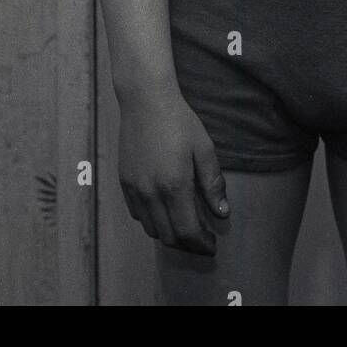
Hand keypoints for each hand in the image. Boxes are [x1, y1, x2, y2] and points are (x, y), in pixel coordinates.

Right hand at [117, 87, 228, 253]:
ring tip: (185, 227)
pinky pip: (138, 214)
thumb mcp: (204, 149)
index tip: (212, 245)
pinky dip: (153, 221)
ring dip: (169, 234)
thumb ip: (213, 183)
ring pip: (151, 229)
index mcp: (174, 185)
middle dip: (187, 244)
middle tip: (202, 240)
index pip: (188, 231)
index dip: (201, 244)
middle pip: (168, 236)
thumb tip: (222, 212)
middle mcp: (151, 193)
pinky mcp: (124, 183)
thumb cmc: (179, 121)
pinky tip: (165, 211)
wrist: (146, 101)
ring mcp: (135, 189)